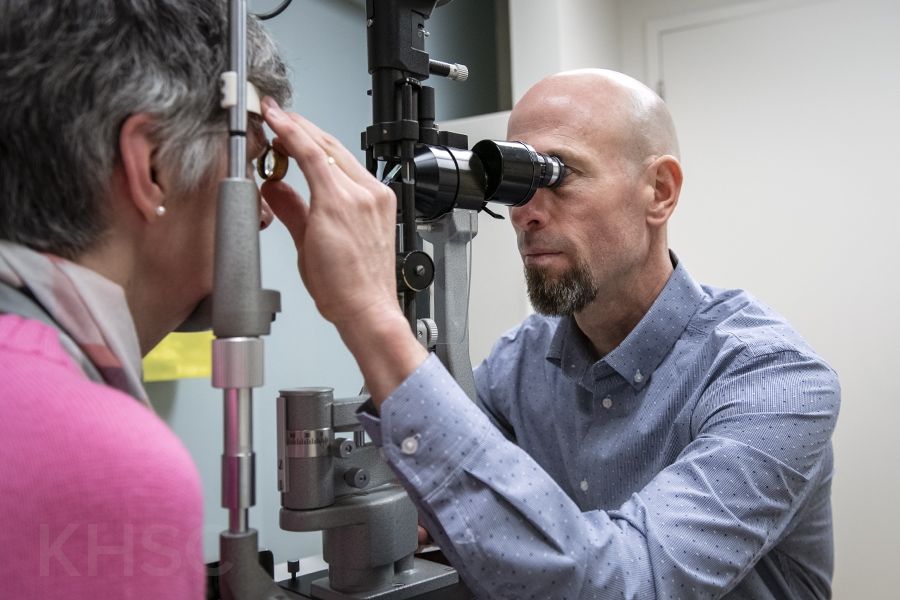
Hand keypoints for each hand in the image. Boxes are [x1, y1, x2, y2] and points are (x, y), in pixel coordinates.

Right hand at [260, 97, 398, 327]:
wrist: (367, 308)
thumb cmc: (340, 289)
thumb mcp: (304, 246)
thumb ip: (288, 208)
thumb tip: (273, 186)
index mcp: (339, 203)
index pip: (310, 151)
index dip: (287, 129)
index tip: (272, 114)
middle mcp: (363, 195)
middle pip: (328, 146)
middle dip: (300, 128)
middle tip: (278, 118)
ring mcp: (377, 197)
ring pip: (343, 155)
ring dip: (317, 141)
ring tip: (293, 135)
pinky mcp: (384, 203)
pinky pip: (356, 171)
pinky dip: (335, 161)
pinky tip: (319, 161)